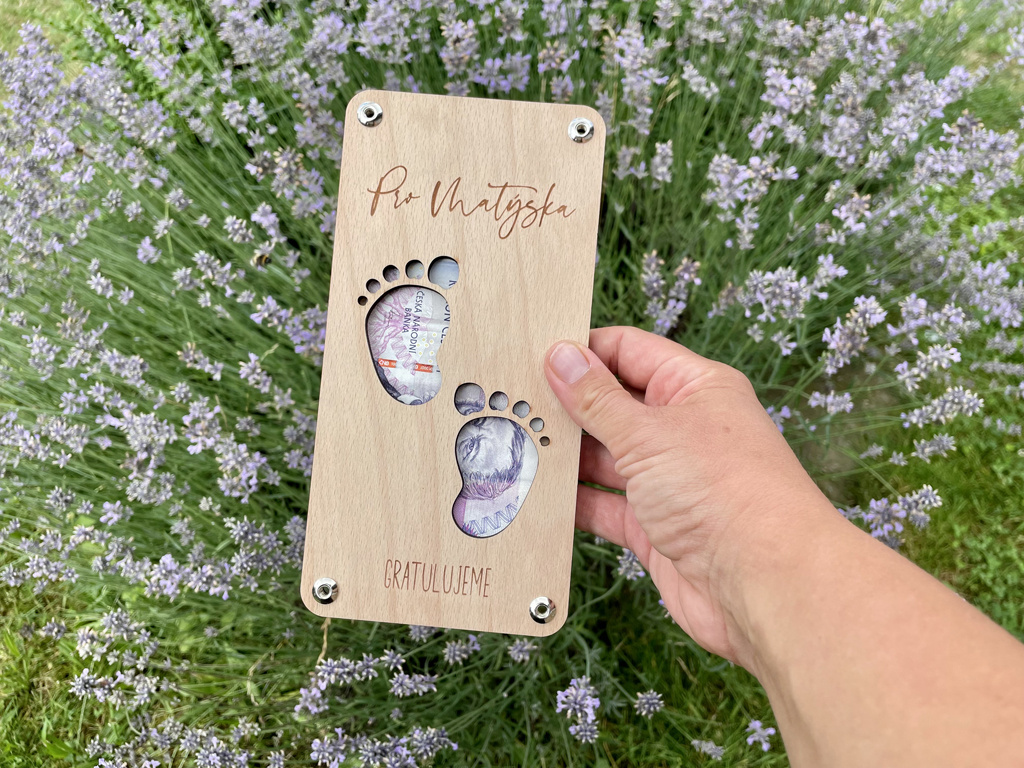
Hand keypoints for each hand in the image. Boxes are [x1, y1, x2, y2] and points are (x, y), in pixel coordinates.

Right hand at [544, 326, 834, 665]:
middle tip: (510, 405)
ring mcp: (670, 481)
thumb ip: (597, 399)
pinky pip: (607, 506)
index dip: (582, 351)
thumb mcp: (649, 433)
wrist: (767, 585)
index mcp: (694, 388)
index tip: (531, 356)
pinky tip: (537, 497)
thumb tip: (561, 356)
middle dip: (567, 407)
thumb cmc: (724, 493)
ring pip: (606, 458)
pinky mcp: (657, 528)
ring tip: (512, 447)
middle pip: (613, 405)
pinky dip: (576, 503)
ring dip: (567, 457)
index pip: (629, 351)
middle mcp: (684, 430)